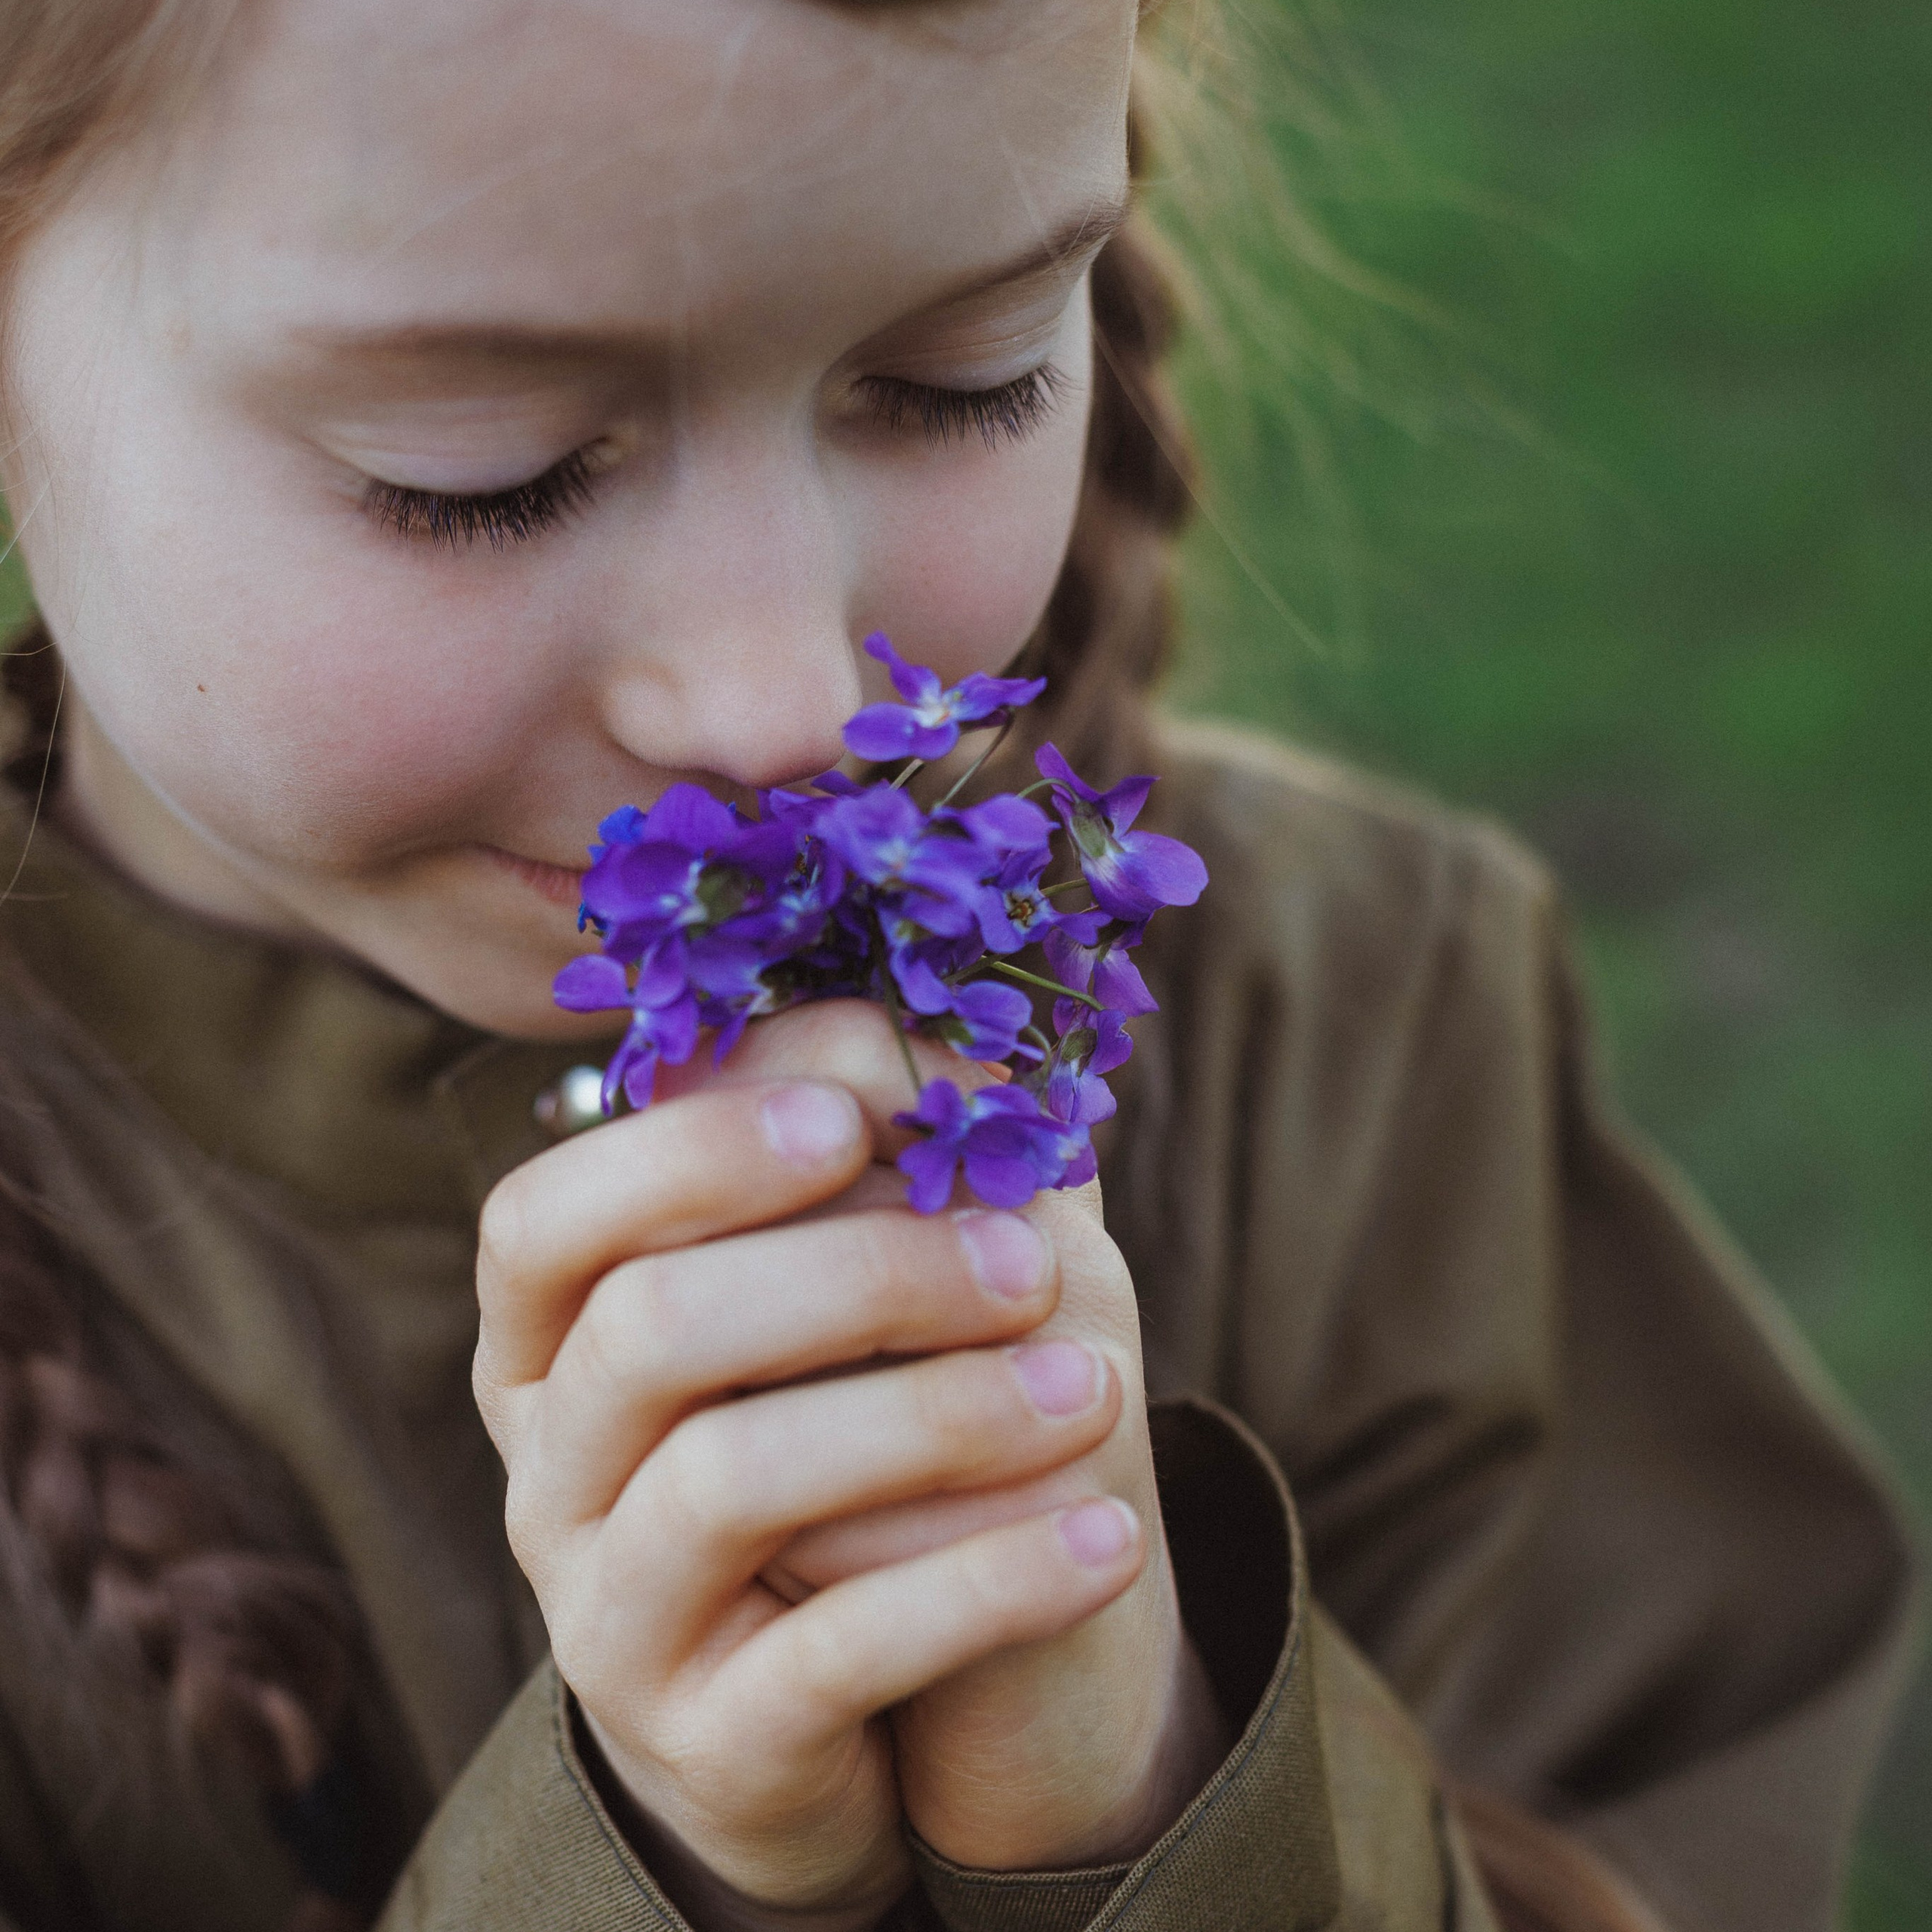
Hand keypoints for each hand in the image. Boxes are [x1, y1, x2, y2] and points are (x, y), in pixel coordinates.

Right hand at [472, 1002, 1143, 1927]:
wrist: (827, 1717)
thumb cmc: (834, 1458)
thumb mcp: (831, 1321)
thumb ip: (866, 1179)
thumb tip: (969, 1033)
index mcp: (555, 1342)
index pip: (544, 1218)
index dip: (688, 1149)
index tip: (859, 1116)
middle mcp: (549, 1474)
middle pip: (650, 1328)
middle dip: (857, 1272)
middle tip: (1033, 1264)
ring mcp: (608, 1617)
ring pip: (729, 1482)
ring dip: (934, 1415)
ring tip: (1096, 1387)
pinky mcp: (706, 1740)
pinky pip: (837, 1652)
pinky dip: (989, 1583)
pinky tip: (1112, 1538)